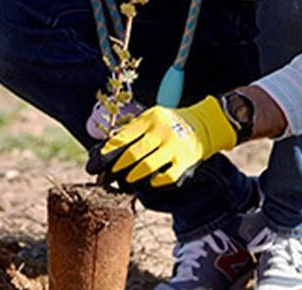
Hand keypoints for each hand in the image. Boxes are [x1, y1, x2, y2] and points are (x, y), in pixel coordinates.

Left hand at [87, 96, 235, 187]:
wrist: (204, 123)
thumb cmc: (169, 122)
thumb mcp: (152, 117)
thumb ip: (133, 130)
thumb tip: (108, 149)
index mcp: (149, 119)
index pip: (123, 137)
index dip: (108, 152)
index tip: (97, 162)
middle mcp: (161, 131)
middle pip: (133, 154)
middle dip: (117, 168)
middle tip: (107, 176)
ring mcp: (174, 147)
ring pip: (147, 167)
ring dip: (133, 176)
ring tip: (126, 180)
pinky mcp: (185, 161)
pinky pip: (167, 177)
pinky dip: (156, 182)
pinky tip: (149, 183)